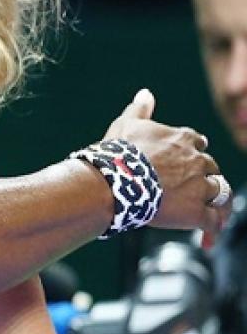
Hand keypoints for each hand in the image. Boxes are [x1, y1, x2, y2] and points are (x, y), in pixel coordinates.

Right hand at [102, 89, 228, 241]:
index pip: (199, 144)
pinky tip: (207, 240)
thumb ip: (140, 109)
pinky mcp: (197, 211)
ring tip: (211, 217)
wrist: (114, 181)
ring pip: (219, 194)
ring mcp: (199, 186)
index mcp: (183, 139)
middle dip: (205, 180)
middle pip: (211, 170)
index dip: (195, 153)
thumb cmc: (117, 153)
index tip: (189, 161)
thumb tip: (146, 93)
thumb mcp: (126, 125)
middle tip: (194, 192)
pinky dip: (213, 231)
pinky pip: (213, 222)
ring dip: (216, 205)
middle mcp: (197, 161)